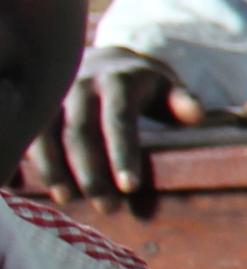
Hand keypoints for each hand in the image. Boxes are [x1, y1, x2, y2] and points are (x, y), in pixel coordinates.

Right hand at [28, 53, 199, 201]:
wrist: (102, 60)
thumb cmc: (141, 83)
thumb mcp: (166, 85)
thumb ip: (181, 100)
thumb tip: (196, 116)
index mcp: (117, 81)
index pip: (119, 120)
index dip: (122, 154)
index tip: (130, 187)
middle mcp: (80, 85)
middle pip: (81, 132)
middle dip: (92, 172)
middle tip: (107, 207)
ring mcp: (54, 95)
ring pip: (48, 134)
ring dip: (56, 169)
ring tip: (67, 199)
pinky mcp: (35, 106)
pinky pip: (29, 134)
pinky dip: (34, 160)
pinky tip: (41, 187)